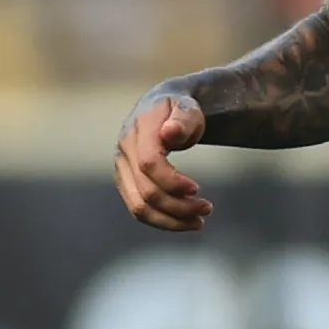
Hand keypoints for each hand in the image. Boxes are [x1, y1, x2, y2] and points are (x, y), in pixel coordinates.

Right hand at [116, 84, 213, 231]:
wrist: (160, 106)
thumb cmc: (178, 109)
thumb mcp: (187, 107)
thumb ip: (182, 119)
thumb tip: (169, 132)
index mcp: (140, 130)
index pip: (149, 164)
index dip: (172, 181)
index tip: (197, 189)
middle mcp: (124, 150)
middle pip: (145, 191)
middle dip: (178, 206)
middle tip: (207, 209)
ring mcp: (122, 168)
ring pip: (139, 206)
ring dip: (169, 220)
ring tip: (198, 222)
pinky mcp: (125, 181)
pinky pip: (138, 208)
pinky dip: (161, 219)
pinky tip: (182, 221)